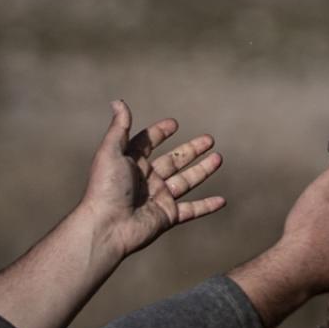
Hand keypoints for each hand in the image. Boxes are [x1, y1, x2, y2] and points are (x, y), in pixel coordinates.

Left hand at [80, 100, 225, 257]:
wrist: (106, 226)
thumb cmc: (106, 188)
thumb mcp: (111, 152)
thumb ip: (119, 128)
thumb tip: (118, 101)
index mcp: (131, 163)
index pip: (148, 143)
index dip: (159, 132)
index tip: (174, 124)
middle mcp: (146, 179)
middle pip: (174, 160)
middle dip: (192, 149)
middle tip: (209, 139)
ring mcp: (158, 197)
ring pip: (186, 181)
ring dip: (203, 170)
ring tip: (219, 158)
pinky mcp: (167, 216)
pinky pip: (191, 210)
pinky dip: (207, 206)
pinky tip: (222, 201)